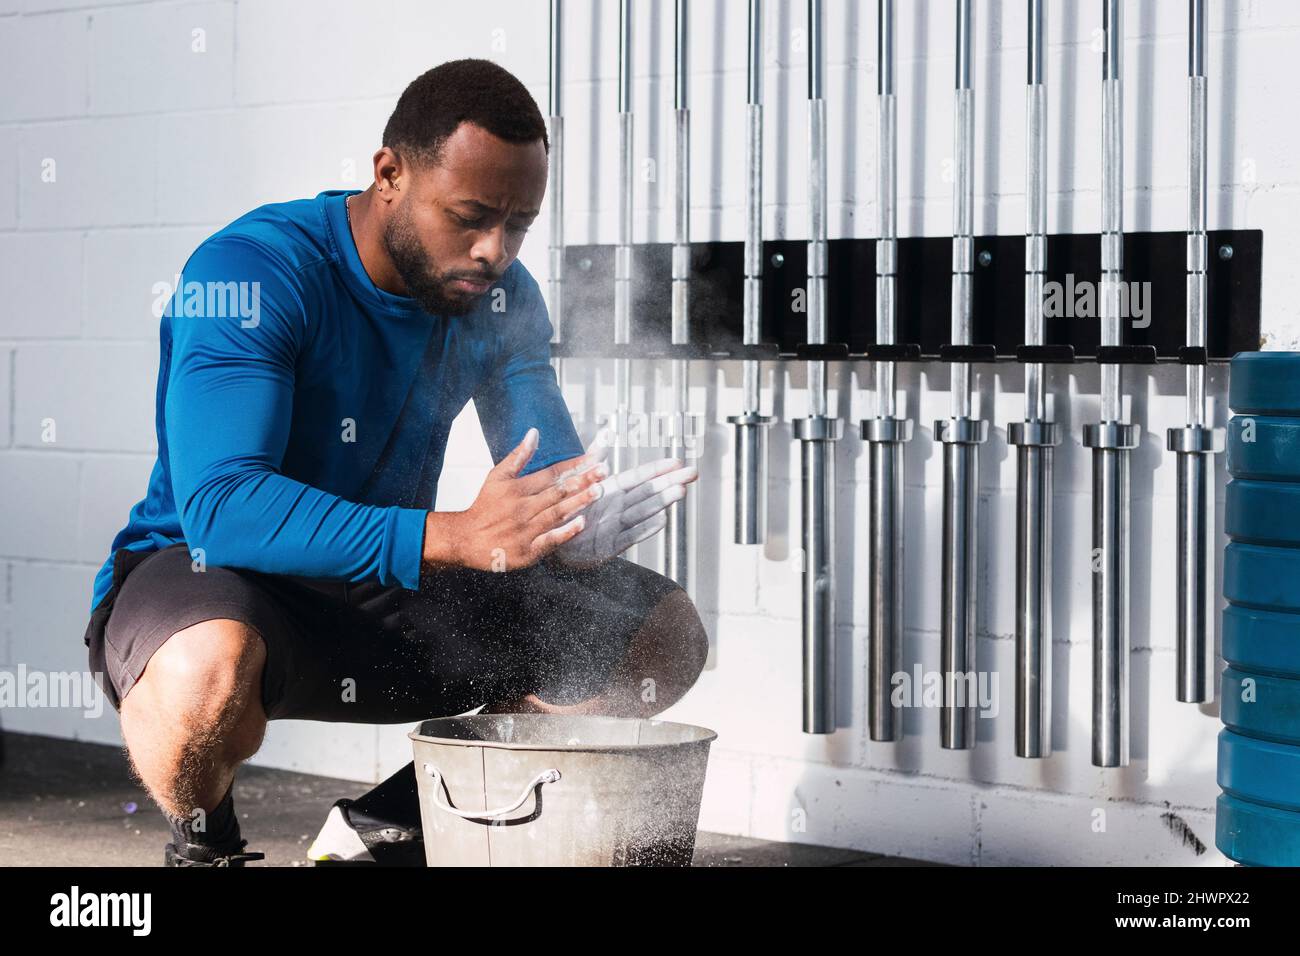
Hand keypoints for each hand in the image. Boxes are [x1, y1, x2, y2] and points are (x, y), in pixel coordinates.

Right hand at [423, 427, 607, 571]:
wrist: (464, 539)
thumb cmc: (484, 507)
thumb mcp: (497, 476)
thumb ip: (518, 456)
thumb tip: (534, 432)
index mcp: (518, 488)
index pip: (552, 473)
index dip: (575, 465)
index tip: (596, 457)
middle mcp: (523, 507)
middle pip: (558, 492)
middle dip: (582, 480)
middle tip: (603, 471)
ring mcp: (526, 529)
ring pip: (557, 513)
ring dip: (579, 501)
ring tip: (598, 490)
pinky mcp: (527, 550)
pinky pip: (549, 540)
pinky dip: (565, 532)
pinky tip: (581, 523)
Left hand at [553, 428, 699, 569]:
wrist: (550, 543)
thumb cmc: (564, 511)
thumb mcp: (575, 482)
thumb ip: (592, 459)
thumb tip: (606, 432)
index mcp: (609, 491)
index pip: (638, 477)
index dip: (657, 469)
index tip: (677, 461)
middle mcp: (616, 507)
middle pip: (647, 492)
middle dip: (670, 482)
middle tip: (692, 473)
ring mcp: (616, 526)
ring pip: (642, 511)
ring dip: (662, 501)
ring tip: (681, 491)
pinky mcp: (610, 546)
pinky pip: (629, 535)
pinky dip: (645, 528)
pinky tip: (662, 520)